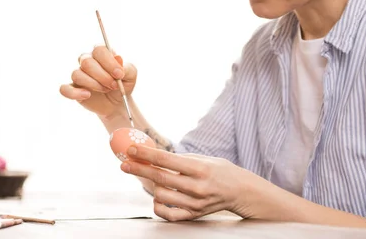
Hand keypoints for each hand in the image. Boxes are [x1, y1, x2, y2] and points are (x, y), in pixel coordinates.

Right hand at [59, 45, 136, 118]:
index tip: (119, 74)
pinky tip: (87, 95)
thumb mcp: (131, 76)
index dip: (109, 62)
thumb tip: (118, 59)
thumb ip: (127, 67)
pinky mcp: (73, 88)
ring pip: (77, 74)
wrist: (117, 103)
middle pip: (87, 62)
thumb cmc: (123, 84)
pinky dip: (75, 93)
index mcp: (101, 53)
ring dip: (94, 84)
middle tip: (114, 85)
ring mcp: (78, 75)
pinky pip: (64, 89)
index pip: (99, 49)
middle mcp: (87, 61)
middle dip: (102, 76)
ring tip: (105, 90)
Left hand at [120, 145, 258, 220]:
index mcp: (200, 168)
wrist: (240, 191)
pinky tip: (157, 197)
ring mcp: (195, 203)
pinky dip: (158, 206)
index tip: (132, 149)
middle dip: (139, 169)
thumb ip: (178, 159)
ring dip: (151, 186)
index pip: (167, 160)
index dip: (147, 154)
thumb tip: (151, 154)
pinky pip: (168, 214)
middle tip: (124, 163)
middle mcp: (197, 187)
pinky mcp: (194, 215)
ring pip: (161, 195)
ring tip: (153, 180)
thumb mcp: (202, 159)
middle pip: (160, 177)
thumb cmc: (219, 170)